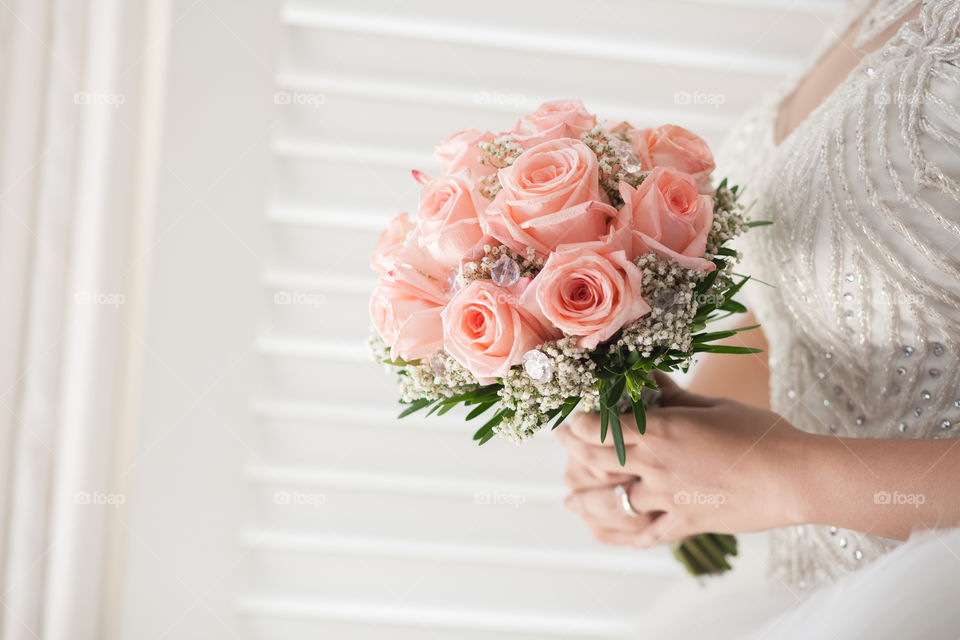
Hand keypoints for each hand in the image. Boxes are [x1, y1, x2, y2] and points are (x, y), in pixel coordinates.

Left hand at [558, 372, 811, 548]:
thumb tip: (650, 379)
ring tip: (569, 503)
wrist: (794, 476)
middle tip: (562, 454)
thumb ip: (675, 396)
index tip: (568, 422)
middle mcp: (656, 467)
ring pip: (614, 505)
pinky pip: (646, 534)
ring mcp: (668, 500)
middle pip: (598, 465)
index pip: (601, 429)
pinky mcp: (686, 524)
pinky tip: (610, 536)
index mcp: (659, 432)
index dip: (578, 426)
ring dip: (586, 504)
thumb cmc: (759, 432)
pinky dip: (623, 536)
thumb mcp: (713, 404)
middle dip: (573, 457)